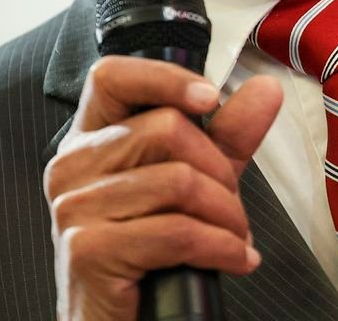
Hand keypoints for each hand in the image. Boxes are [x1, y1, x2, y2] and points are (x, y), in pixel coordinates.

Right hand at [45, 55, 283, 320]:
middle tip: (232, 207)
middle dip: (219, 171)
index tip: (209, 98)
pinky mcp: (88, 248)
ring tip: (234, 238)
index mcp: (88, 140)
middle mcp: (71, 166)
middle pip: (166, 129)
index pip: (112, 78)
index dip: (165, 79)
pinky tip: (234, 260)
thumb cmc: (150, 254)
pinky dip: (221, 248)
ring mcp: (74, 207)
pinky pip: (177, 232)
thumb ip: (225, 136)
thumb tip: (266, 89)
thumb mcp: (195, 184)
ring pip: (179, 181)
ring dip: (226, 216)